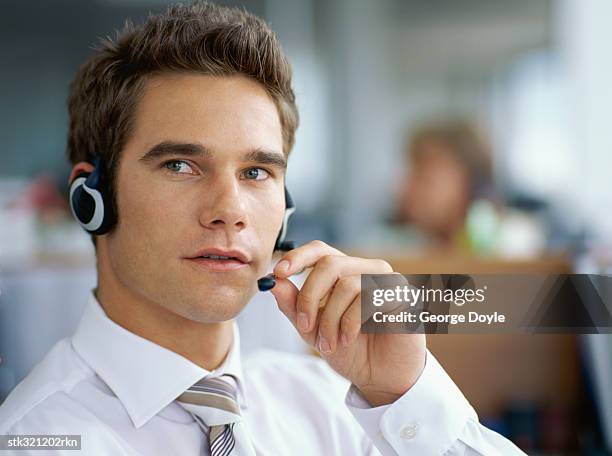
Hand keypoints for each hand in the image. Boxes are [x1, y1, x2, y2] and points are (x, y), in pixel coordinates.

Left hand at [270, 240, 425, 405]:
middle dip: (309, 297)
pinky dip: (350, 323)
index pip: (320, 250)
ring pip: (346, 285)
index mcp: (345, 272)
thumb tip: (272, 282)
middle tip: (304, 325)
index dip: (297, 257)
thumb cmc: (351, 350)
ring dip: (330, 319)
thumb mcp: (313, 329)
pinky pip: (368, 299)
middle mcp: (366, 270)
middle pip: (329, 264)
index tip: (278, 273)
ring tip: (329, 343)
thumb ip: (294, 305)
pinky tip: (348, 339)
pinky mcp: (402, 295)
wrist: (382, 378)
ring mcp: (386, 280)